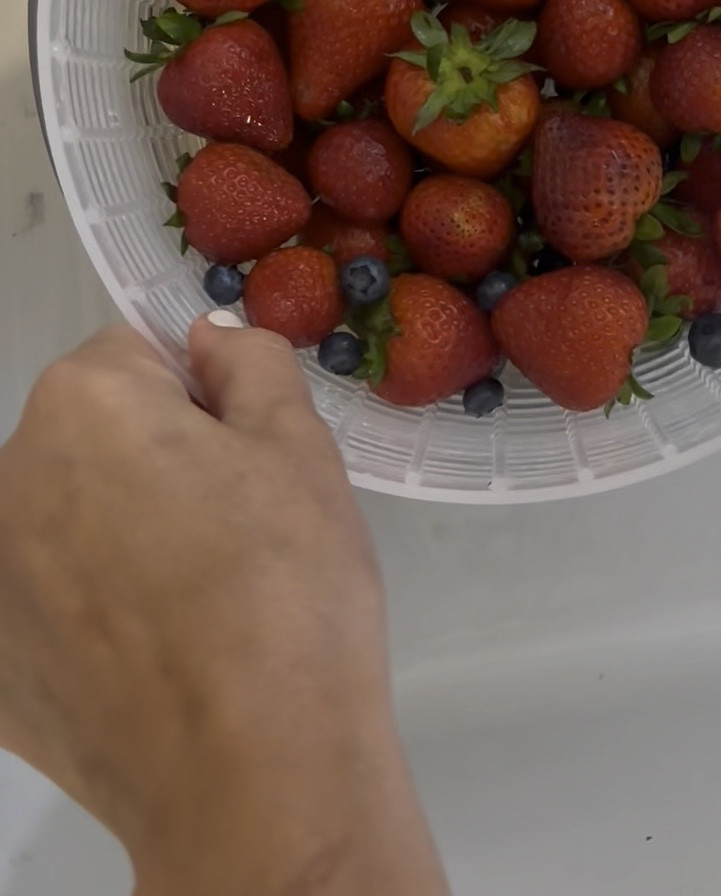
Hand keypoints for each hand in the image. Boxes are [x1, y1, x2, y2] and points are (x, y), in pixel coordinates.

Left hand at [0, 318, 449, 895]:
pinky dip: (92, 619)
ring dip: (116, 538)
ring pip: (67, 520)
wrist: (256, 775)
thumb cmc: (286, 595)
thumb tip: (208, 338)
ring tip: (198, 603)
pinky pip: (48, 606)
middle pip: (91, 436)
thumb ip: (248, 363)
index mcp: (84, 404)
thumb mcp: (299, 447)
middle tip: (233, 533)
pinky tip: (155, 660)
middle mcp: (12, 478)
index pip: (140, 356)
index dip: (204, 401)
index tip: (246, 462)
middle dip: (152, 464)